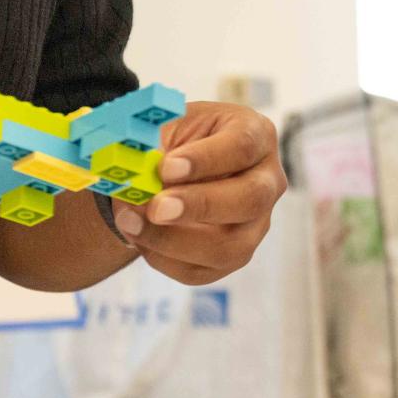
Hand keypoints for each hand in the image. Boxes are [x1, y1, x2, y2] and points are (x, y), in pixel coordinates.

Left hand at [112, 101, 286, 285]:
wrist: (167, 171)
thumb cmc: (174, 141)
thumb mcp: (163, 126)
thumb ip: (150, 141)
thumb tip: (130, 167)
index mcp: (255, 135)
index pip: (243, 146)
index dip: (205, 159)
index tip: (166, 167)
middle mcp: (267, 181)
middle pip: (251, 199)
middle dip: (200, 205)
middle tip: (157, 207)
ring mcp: (255, 223)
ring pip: (231, 246)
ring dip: (174, 240)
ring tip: (130, 221)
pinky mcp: (234, 255)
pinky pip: (202, 271)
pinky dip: (163, 258)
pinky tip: (139, 236)